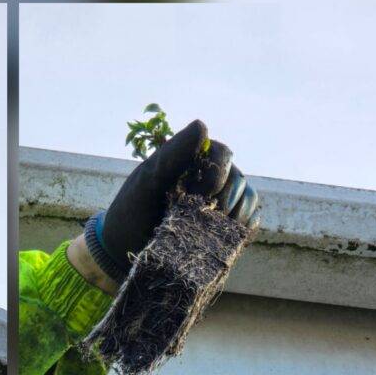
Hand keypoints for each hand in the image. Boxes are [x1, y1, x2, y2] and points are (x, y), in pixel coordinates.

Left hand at [86, 119, 258, 283]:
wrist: (126, 250)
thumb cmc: (132, 211)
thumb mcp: (147, 182)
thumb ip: (172, 154)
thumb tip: (203, 124)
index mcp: (193, 160)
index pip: (222, 153)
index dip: (215, 176)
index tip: (193, 197)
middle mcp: (210, 177)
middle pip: (238, 178)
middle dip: (222, 199)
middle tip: (194, 217)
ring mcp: (220, 202)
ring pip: (247, 199)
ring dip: (233, 215)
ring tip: (205, 229)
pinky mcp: (227, 227)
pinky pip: (249, 221)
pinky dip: (240, 227)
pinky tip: (220, 236)